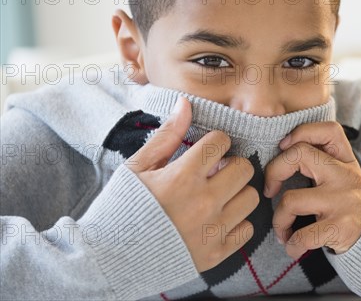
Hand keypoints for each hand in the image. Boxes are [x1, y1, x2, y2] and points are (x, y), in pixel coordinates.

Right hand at [125, 97, 259, 271]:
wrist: (109, 259)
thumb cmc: (121, 207)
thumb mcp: (138, 167)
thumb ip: (167, 136)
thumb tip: (186, 103)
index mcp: (182, 177)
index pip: (221, 142)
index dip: (215, 142)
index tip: (207, 150)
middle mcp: (203, 203)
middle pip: (244, 168)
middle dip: (231, 164)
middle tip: (216, 171)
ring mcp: (212, 230)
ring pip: (251, 197)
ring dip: (237, 192)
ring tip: (219, 194)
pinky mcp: (216, 254)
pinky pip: (247, 229)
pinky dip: (237, 223)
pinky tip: (218, 219)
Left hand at [263, 122, 360, 259]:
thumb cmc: (343, 202)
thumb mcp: (340, 174)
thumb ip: (319, 159)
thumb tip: (278, 151)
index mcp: (344, 159)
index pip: (328, 130)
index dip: (301, 132)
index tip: (283, 147)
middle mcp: (345, 175)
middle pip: (299, 154)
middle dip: (273, 172)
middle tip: (269, 191)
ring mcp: (342, 201)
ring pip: (291, 199)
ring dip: (279, 220)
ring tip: (283, 230)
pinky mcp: (340, 227)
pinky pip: (302, 235)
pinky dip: (291, 244)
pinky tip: (293, 246)